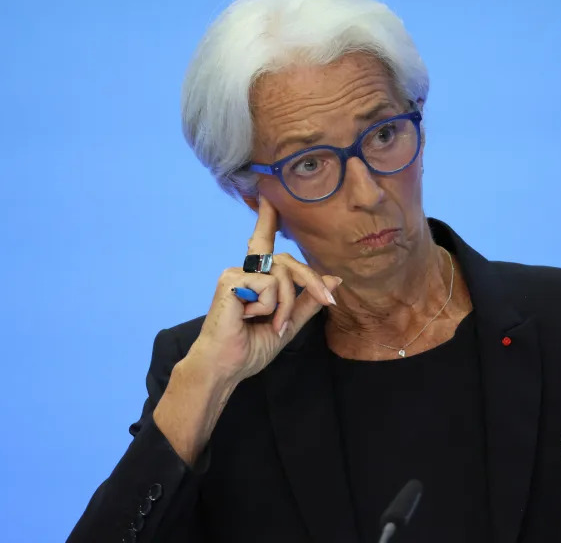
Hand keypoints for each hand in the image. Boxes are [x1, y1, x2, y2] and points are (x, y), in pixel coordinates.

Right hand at [153, 196, 340, 464]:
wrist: (226, 366)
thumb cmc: (251, 347)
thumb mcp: (289, 323)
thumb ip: (308, 301)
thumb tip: (334, 278)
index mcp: (256, 278)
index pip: (264, 242)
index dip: (267, 218)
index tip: (268, 195)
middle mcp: (246, 270)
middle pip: (289, 261)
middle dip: (312, 282)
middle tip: (329, 301)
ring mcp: (236, 272)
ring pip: (283, 276)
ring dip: (286, 306)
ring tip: (272, 326)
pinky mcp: (231, 279)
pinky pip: (269, 286)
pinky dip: (269, 308)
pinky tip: (248, 318)